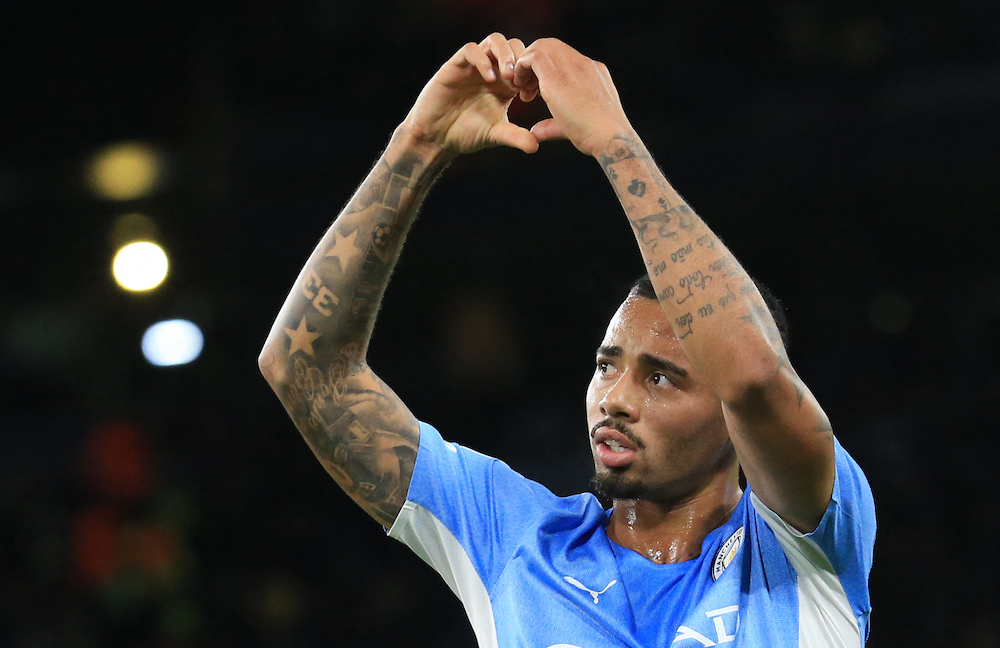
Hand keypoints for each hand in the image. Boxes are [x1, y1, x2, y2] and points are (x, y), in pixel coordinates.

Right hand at [400, 33, 538, 154]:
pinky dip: (483, 60)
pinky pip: (471, 49)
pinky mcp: (455, 66)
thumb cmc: (466, 134)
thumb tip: (535, 147)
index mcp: (505, 83)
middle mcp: (492, 70)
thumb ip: (515, 137)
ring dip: (505, 54)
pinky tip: (489, 79)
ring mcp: (474, 66)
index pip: (526, 63)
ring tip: (509, 76)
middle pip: (514, 45)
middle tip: (522, 83)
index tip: (533, 93)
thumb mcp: (496, 135)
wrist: (437, 137)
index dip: (533, 73)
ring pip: (495, 40)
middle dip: (522, 60)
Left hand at [512, 39, 634, 157]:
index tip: (537, 92)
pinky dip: (521, 67)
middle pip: (551, 45)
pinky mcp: (557, 77)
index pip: (564, 56)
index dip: (546, 70)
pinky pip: (532, 57)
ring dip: (526, 65)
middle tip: (526, 87)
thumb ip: (552, 125)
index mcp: (593, 72)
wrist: (610, 137)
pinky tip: (519, 87)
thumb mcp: (574, 125)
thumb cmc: (597, 137)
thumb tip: (535, 132)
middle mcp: (583, 64)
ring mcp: (572, 67)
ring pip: (541, 46)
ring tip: (521, 88)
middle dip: (533, 62)